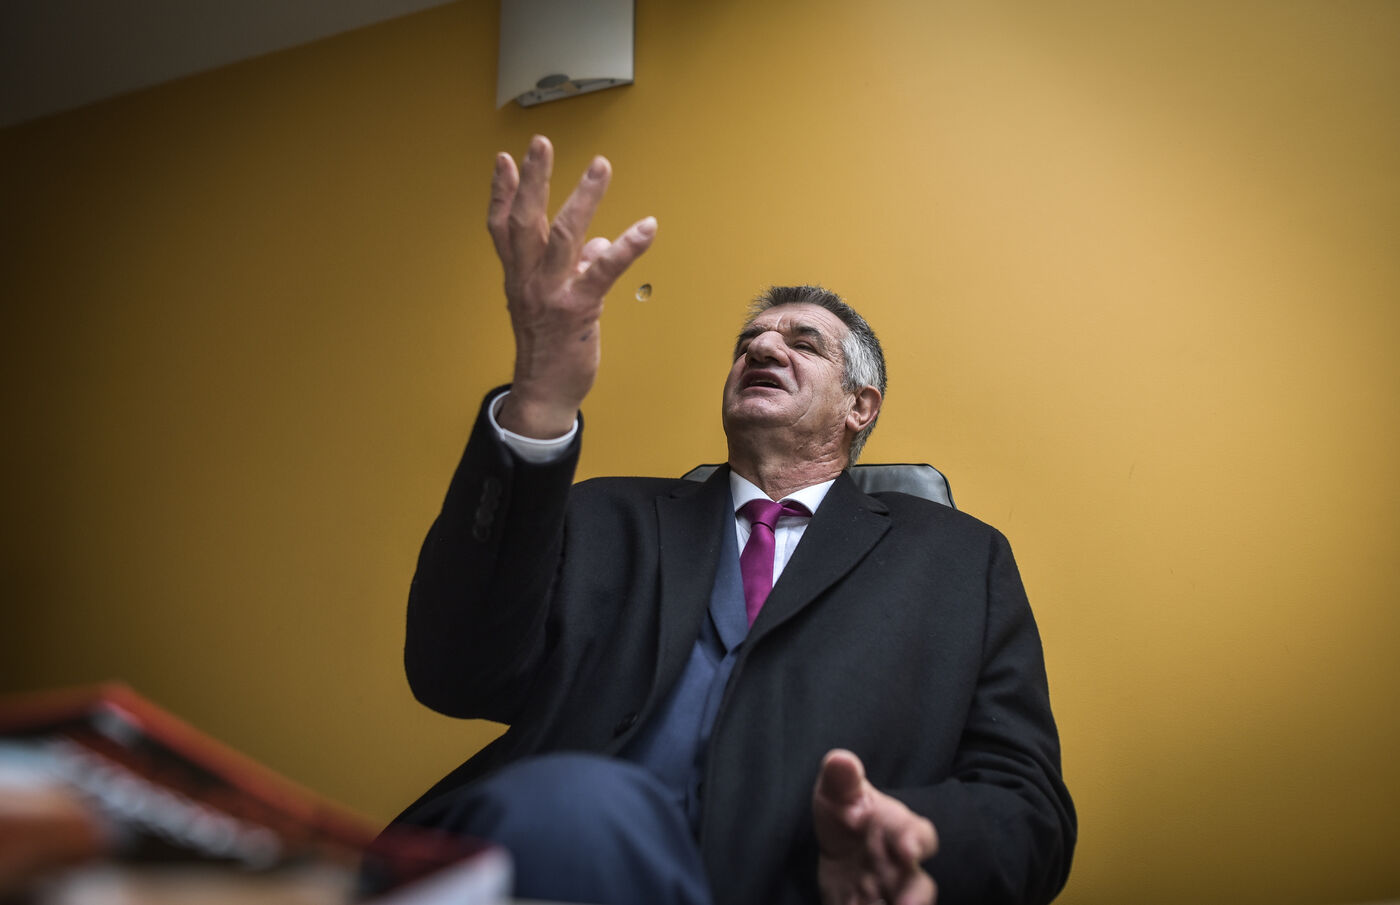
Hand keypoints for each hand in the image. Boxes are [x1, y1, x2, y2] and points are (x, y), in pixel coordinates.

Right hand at [487, 135, 656, 437]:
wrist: (544, 393)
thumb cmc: (550, 349)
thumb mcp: (553, 305)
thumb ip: (571, 270)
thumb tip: (596, 246)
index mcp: (519, 276)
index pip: (503, 226)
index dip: (502, 191)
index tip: (506, 159)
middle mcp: (528, 280)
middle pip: (526, 220)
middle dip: (534, 178)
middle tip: (541, 143)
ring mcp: (551, 294)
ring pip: (563, 235)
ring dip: (583, 197)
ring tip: (600, 167)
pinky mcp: (577, 309)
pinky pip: (602, 271)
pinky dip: (626, 247)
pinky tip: (645, 228)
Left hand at [813, 749, 938, 904]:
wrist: (842, 852)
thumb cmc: (847, 816)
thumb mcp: (838, 794)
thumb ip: (841, 779)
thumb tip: (841, 760)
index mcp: (898, 832)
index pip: (919, 835)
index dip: (916, 841)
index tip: (908, 850)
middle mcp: (900, 869)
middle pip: (918, 886)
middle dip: (915, 896)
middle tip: (906, 904)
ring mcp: (888, 895)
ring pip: (904, 903)